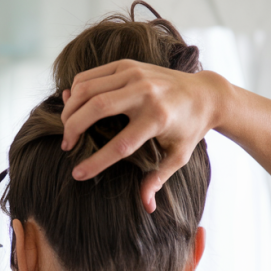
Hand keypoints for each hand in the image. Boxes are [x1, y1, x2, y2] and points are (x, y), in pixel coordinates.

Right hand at [59, 60, 223, 212]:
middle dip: (72, 128)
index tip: (77, 174)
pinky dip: (75, 91)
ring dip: (70, 109)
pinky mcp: (126, 64)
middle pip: (95, 108)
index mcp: (158, 118)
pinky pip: (89, 76)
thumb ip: (158, 179)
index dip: (95, 162)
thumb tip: (146, 206)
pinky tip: (75, 108)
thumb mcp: (179, 156)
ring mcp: (135, 74)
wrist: (204, 92)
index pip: (119, 144)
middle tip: (66, 145)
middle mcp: (145, 92)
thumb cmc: (189, 129)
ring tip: (67, 128)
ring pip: (87, 89)